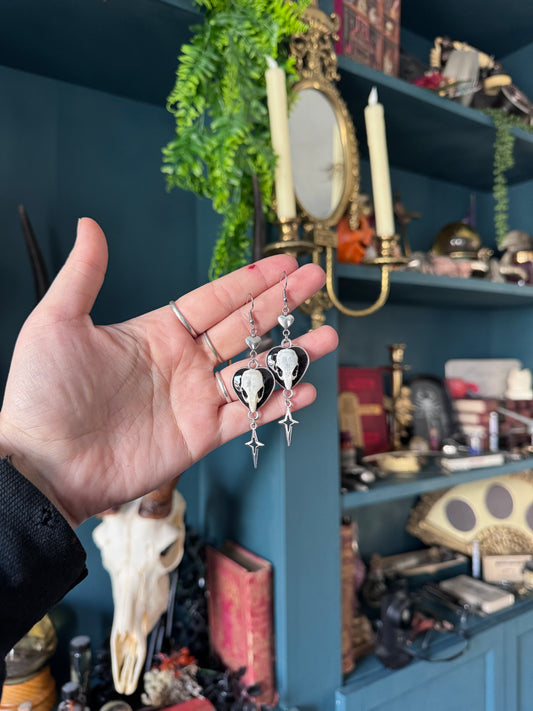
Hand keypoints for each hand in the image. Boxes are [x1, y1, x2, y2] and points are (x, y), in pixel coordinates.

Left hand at [0, 218, 337, 525]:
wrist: (43, 463)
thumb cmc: (43, 394)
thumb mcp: (57, 323)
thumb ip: (85, 275)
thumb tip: (91, 225)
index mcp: (157, 333)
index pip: (215, 299)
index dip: (250, 280)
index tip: (283, 262)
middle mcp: (182, 363)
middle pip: (244, 327)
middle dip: (281, 304)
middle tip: (314, 282)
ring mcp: (194, 400)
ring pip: (254, 372)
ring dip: (291, 355)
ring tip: (326, 337)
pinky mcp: (199, 436)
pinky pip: (248, 417)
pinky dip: (278, 405)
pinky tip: (303, 390)